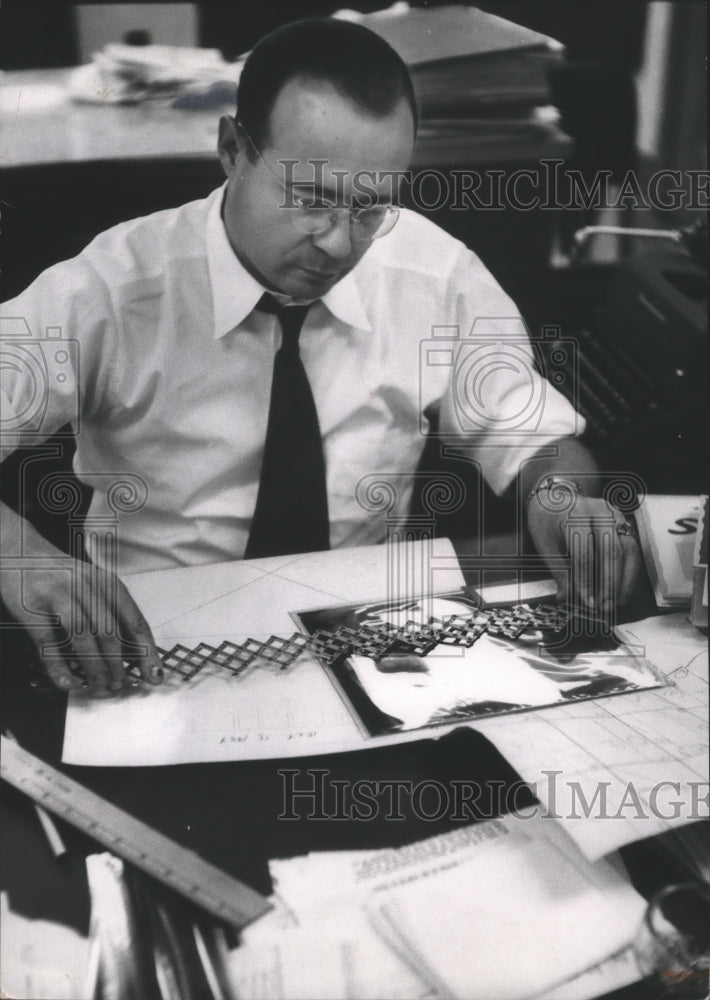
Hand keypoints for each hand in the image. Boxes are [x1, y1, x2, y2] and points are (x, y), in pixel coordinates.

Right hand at [1, 502, 163, 695]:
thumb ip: (111, 611)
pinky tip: (68, 682)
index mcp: (107, 583)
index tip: (155, 675)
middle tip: (121, 686)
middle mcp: (86, 587)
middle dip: (119, 665)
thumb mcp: (92, 583)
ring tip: (101, 685)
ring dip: (95, 666)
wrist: (18, 549)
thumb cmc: (61, 573)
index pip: (134, 621)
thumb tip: (134, 652)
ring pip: (83, 637)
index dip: (147, 652)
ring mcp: (59, 597)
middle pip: (110, 632)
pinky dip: (58, 666)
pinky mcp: (32, 609)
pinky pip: (48, 643)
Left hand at [526, 489, 640, 614]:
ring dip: (626, 579)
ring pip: (629, 549)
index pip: (584, 552)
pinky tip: (623, 590)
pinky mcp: (623, 523)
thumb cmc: (548, 522)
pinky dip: (630, 571)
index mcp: (575, 515)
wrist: (555, 499)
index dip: (586, 580)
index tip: (587, 602)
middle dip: (610, 583)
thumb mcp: (545, 545)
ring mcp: (615, 515)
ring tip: (618, 602)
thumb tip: (566, 597)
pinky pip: (632, 549)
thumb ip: (558, 571)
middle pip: (611, 550)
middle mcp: (599, 511)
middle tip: (605, 606)